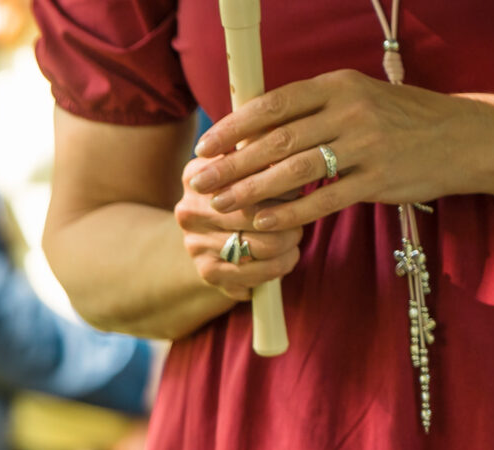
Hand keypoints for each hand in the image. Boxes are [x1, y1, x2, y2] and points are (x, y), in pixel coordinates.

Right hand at [175, 157, 301, 298]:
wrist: (203, 235)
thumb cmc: (236, 190)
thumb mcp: (243, 161)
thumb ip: (262, 143)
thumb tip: (296, 131)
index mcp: (198, 174)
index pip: (249, 175)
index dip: (282, 179)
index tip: (298, 178)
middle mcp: (190, 210)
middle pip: (258, 213)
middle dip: (289, 214)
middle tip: (303, 212)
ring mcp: (196, 244)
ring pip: (264, 246)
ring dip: (289, 242)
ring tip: (295, 235)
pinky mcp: (208, 273)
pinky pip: (258, 274)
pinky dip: (280, 265)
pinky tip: (286, 257)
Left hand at [187, 70, 493, 237]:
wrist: (462, 137)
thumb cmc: (398, 120)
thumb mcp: (356, 100)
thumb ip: (311, 112)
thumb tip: (252, 130)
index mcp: (338, 85)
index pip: (274, 104)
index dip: (233, 127)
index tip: (204, 146)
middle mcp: (350, 110)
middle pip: (276, 140)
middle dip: (231, 164)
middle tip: (198, 182)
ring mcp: (366, 145)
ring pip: (294, 172)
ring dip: (251, 191)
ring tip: (221, 206)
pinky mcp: (378, 179)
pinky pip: (324, 200)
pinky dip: (290, 213)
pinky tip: (263, 223)